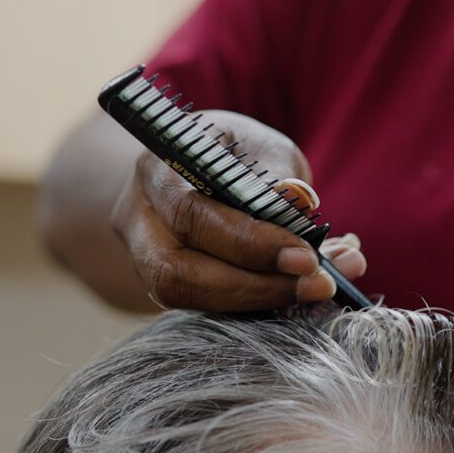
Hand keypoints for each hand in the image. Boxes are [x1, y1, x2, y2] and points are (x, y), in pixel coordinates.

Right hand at [109, 110, 366, 310]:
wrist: (197, 172)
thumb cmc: (236, 154)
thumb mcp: (262, 147)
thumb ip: (279, 176)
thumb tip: (299, 209)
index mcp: (157, 167)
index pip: (192, 214)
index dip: (249, 244)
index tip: (308, 259)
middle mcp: (136, 215)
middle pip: (178, 269)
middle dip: (255, 285)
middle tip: (317, 286)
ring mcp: (141, 255)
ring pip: (183, 295)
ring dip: (253, 301)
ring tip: (310, 292)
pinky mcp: (161, 284)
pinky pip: (200, 305)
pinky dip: (250, 304)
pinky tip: (292, 295)